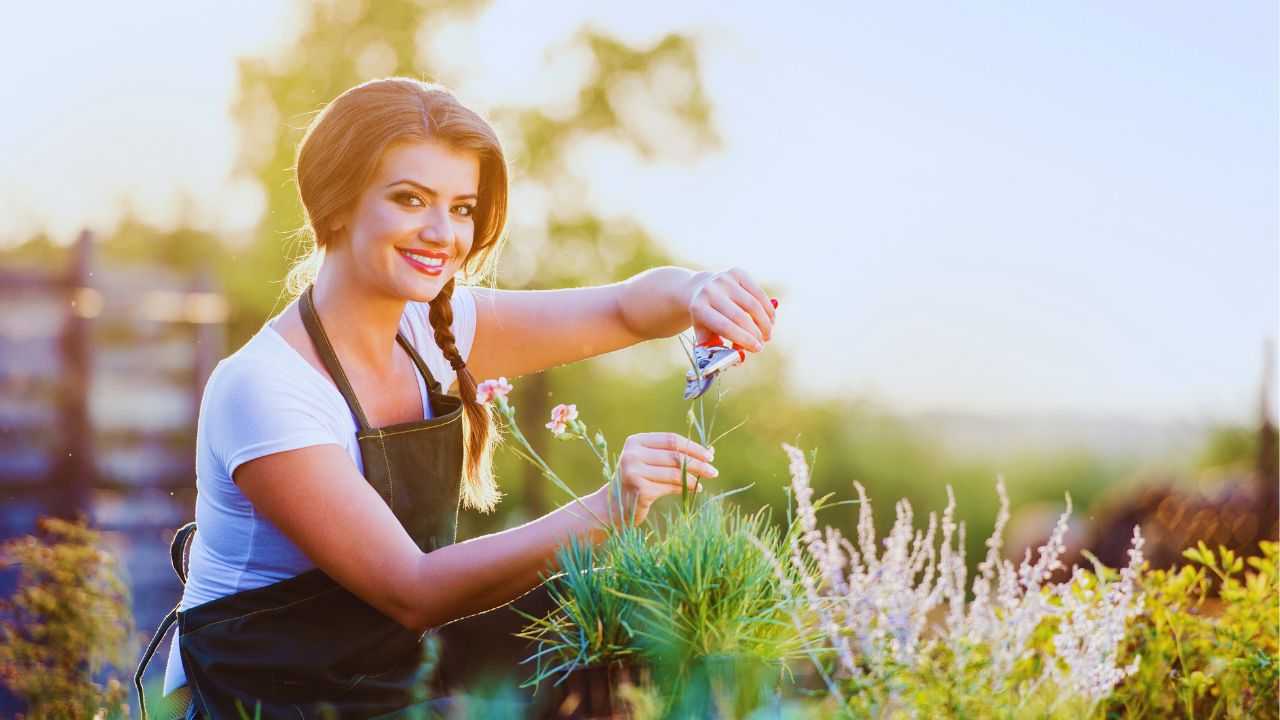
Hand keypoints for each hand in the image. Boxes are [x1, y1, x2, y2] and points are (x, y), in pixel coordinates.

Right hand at [596, 433, 716, 525]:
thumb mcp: (651, 462)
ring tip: (704, 481)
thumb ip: (675, 455)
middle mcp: (632, 454)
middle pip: (674, 456)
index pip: (671, 440)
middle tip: (714, 471)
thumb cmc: (637, 481)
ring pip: (674, 472)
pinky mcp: (640, 489)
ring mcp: (634, 471)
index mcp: (635, 441)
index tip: (710, 456)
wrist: (613, 506)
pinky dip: (685, 488)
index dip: (693, 447)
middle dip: (698, 463)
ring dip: (694, 477)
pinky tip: (695, 489)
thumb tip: (710, 451)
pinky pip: (670, 487)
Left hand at [689, 268, 775, 352]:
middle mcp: (710, 291)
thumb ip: (720, 349)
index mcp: (699, 308)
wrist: (699, 290)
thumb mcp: (706, 335)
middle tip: (762, 345)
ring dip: (765, 323)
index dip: (744, 339)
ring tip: (768, 335)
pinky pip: (758, 293)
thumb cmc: (706, 319)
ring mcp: (724, 279)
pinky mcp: (737, 272)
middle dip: (755, 333)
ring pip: (753, 304)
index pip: (725, 326)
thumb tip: (741, 358)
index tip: (757, 349)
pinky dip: (768, 309)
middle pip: (740, 316)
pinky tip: (771, 320)